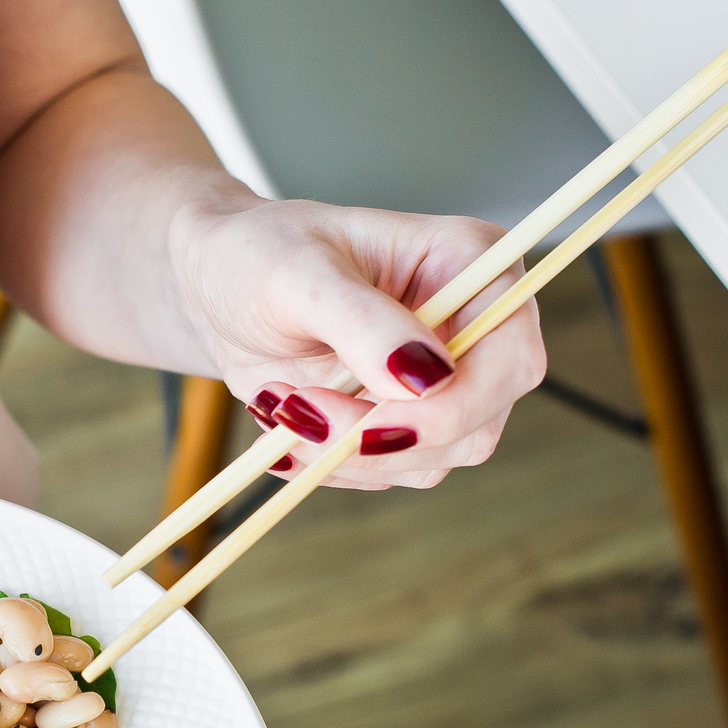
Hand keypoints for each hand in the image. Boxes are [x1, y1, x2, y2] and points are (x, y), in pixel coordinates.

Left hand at [170, 198, 545, 489]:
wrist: (216, 290)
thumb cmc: (258, 256)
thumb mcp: (299, 275)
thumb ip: (364, 323)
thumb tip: (427, 378)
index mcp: (471, 263)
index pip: (511, 355)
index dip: (454, 405)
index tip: (370, 423)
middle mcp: (473, 324)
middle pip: (479, 421)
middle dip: (385, 438)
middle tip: (294, 411)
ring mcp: (444, 380)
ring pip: (436, 458)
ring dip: (349, 454)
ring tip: (278, 404)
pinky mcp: (406, 420)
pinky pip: (391, 470)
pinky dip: (332, 462)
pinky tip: (285, 425)